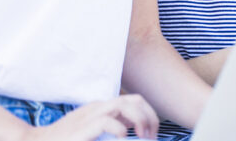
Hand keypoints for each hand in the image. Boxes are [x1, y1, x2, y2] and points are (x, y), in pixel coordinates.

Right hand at [20, 95, 160, 140]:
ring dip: (139, 120)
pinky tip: (122, 138)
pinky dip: (118, 129)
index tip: (153, 134)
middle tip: (152, 136)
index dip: (149, 115)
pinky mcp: (82, 128)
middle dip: (149, 116)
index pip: (134, 101)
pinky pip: (106, 121)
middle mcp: (98, 108)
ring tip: (143, 136)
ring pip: (124, 105)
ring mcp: (89, 115)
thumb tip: (132, 135)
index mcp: (102, 109)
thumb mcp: (94, 136)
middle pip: (134, 100)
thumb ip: (111, 131)